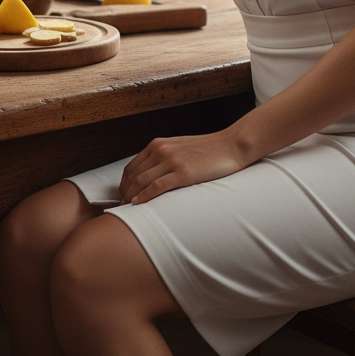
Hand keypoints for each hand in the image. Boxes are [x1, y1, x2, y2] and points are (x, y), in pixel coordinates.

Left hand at [119, 130, 246, 204]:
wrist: (231, 145)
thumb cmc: (208, 150)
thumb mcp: (179, 148)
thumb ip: (163, 158)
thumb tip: (150, 177)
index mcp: (158, 144)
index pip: (130, 167)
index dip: (123, 185)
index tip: (123, 198)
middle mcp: (161, 150)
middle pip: (132, 176)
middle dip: (124, 195)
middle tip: (122, 209)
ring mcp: (172, 161)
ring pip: (141, 182)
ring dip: (130, 198)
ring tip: (128, 211)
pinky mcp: (183, 173)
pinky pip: (157, 187)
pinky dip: (144, 197)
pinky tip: (139, 205)